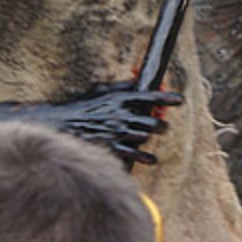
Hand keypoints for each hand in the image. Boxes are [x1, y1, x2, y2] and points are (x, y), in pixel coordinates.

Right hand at [52, 81, 181, 164]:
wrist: (61, 124)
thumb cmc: (82, 106)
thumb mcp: (101, 91)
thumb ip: (122, 87)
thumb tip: (138, 81)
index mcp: (120, 98)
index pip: (149, 97)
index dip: (167, 98)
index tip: (180, 100)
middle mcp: (121, 114)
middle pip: (152, 121)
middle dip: (161, 125)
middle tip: (163, 126)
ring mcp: (117, 132)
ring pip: (146, 136)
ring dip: (151, 137)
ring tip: (151, 137)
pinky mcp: (112, 147)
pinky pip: (136, 154)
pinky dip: (146, 157)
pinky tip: (152, 159)